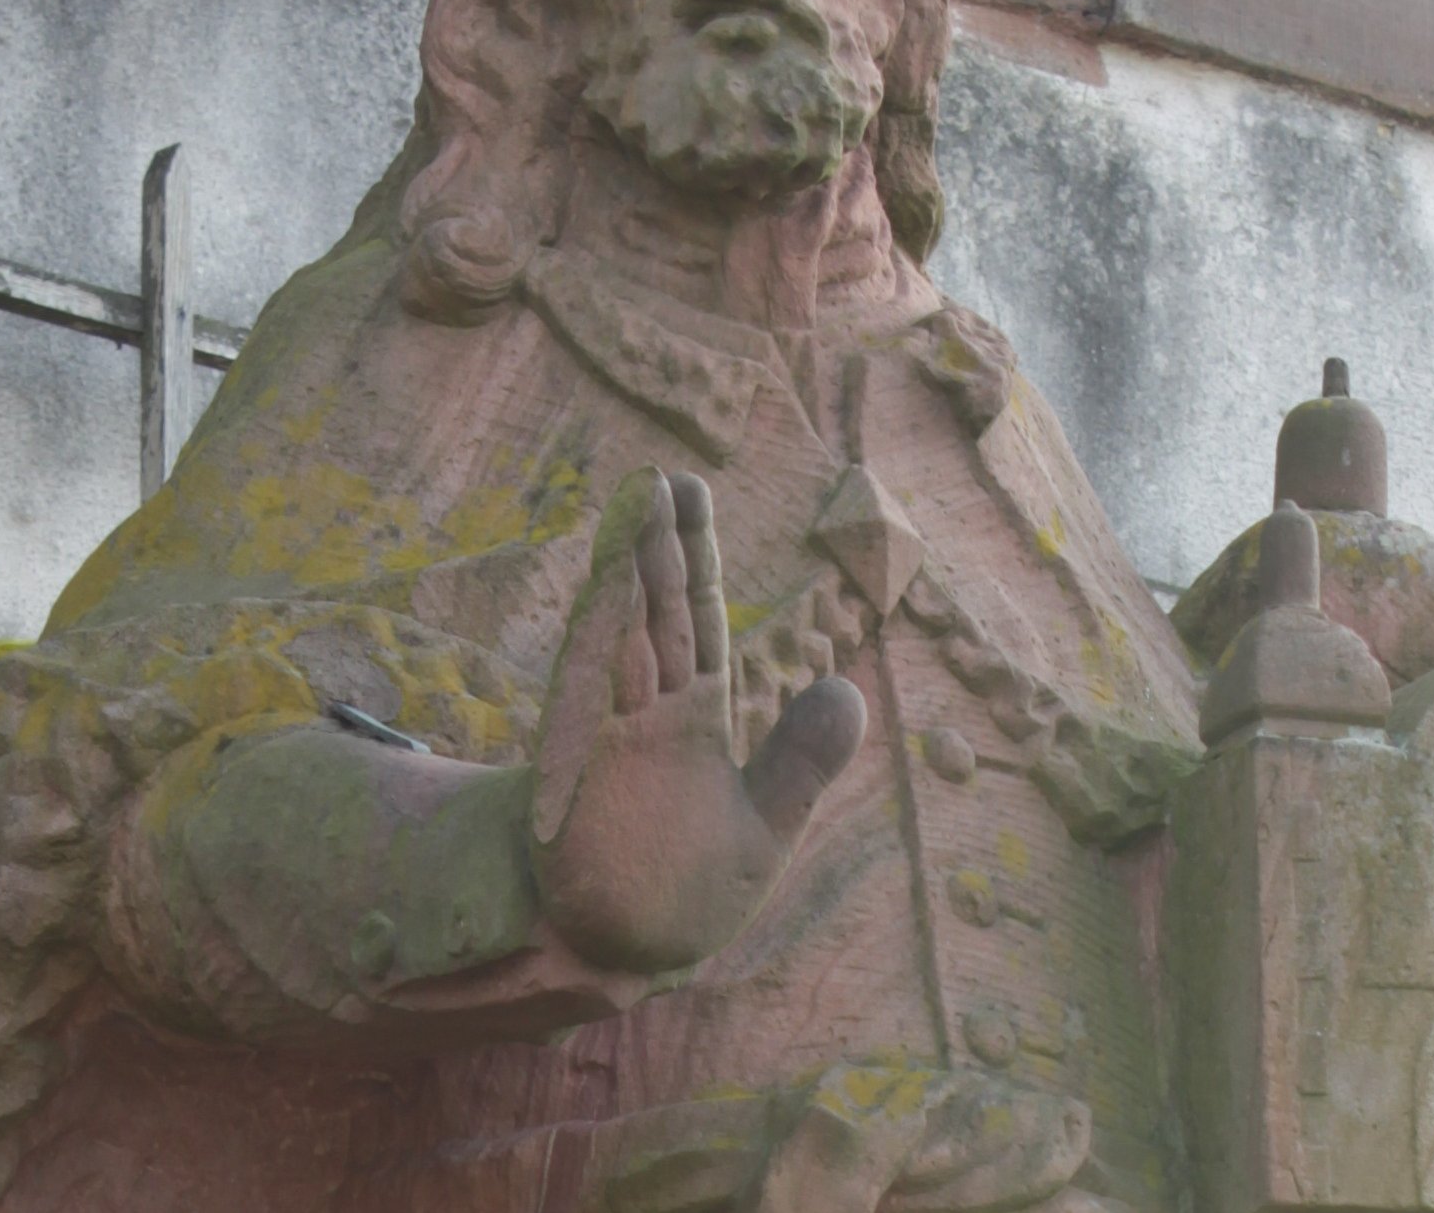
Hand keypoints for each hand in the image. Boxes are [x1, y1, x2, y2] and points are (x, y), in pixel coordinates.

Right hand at [531, 468, 866, 973]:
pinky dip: (599, 649)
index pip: (696, 619)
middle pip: (655, 612)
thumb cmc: (685, 894)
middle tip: (660, 476)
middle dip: (657, 546)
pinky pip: (589, 701)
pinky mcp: (584, 776)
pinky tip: (608, 599)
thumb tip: (848, 687)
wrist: (626, 958)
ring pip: (622, 640)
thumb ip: (801, 760)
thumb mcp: (763, 827)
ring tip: (633, 510)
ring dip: (627, 577)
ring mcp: (613, 739)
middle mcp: (650, 715)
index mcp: (693, 718)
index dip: (693, 557)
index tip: (688, 493)